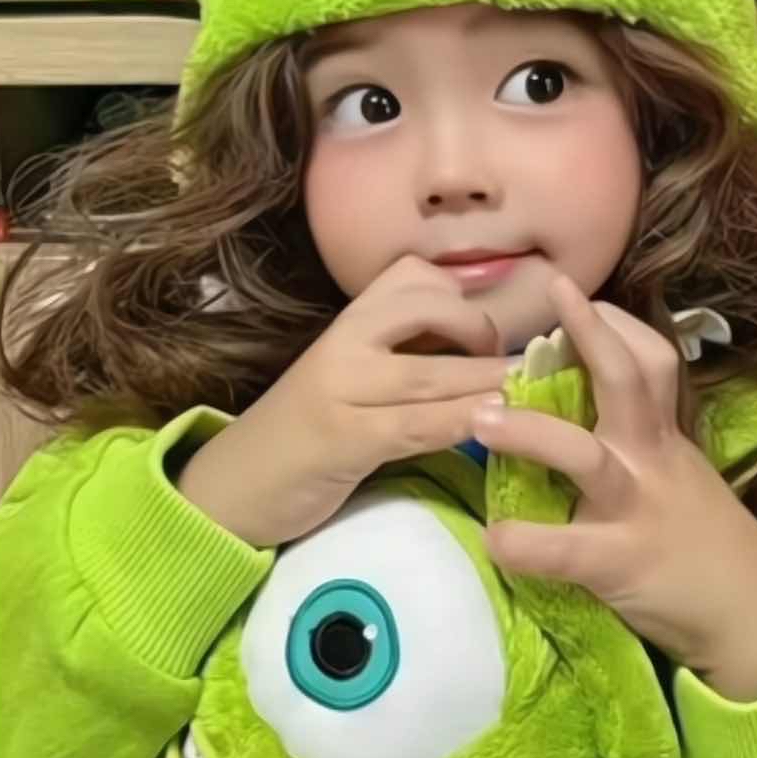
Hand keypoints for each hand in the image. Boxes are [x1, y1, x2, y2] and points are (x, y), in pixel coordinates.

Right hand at [176, 255, 508, 547]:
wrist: (234, 483)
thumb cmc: (302, 430)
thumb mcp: (348, 377)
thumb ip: (398, 355)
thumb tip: (473, 349)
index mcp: (348, 322)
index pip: (411, 274)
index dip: (459, 295)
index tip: (485, 332)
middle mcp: (343, 342)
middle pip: (424, 306)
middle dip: (478, 329)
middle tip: (508, 364)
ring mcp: (340, 388)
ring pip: (427, 372)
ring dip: (483, 381)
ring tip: (522, 391)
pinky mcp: (342, 437)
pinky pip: (412, 424)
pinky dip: (456, 422)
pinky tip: (487, 424)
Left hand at [475, 274, 756, 700]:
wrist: (755, 616)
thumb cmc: (700, 536)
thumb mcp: (673, 471)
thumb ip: (632, 436)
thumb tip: (564, 395)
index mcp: (659, 434)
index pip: (648, 358)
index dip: (610, 323)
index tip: (569, 293)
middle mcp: (650, 456)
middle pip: (628, 380)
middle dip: (591, 332)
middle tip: (551, 293)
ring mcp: (637, 507)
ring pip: (586, 456)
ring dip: (533, 433)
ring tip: (481, 418)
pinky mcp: (622, 562)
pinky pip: (568, 550)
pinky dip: (528, 543)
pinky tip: (496, 538)